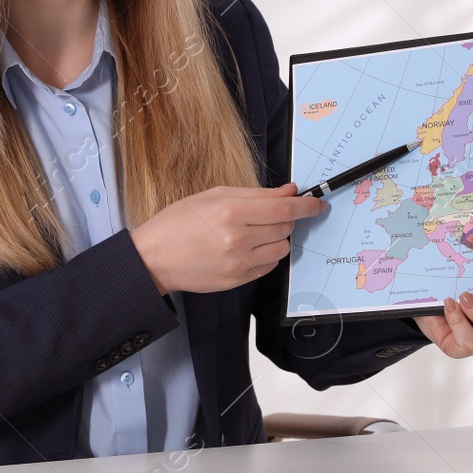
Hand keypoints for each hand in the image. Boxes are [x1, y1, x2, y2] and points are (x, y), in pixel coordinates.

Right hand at [129, 183, 324, 294]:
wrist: (155, 258)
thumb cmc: (179, 221)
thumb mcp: (214, 195)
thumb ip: (255, 193)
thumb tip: (289, 192)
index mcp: (231, 212)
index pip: (284, 209)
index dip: (306, 207)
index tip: (317, 205)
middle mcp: (238, 239)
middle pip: (286, 228)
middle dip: (285, 219)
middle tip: (266, 214)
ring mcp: (239, 263)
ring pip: (282, 249)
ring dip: (276, 238)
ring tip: (252, 233)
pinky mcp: (238, 280)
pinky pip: (269, 266)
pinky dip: (265, 255)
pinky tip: (245, 248)